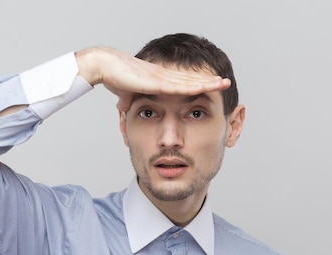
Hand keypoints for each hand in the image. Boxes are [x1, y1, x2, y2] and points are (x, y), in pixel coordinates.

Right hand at [75, 47, 230, 111]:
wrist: (106, 67)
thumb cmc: (115, 78)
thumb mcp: (126, 95)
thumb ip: (129, 102)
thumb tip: (125, 110)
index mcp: (159, 79)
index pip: (184, 82)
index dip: (199, 83)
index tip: (212, 86)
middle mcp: (165, 76)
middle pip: (192, 79)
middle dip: (210, 80)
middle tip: (226, 81)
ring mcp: (162, 78)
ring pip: (190, 81)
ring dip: (208, 82)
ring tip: (224, 82)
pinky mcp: (157, 81)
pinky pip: (180, 86)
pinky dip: (194, 86)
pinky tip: (206, 86)